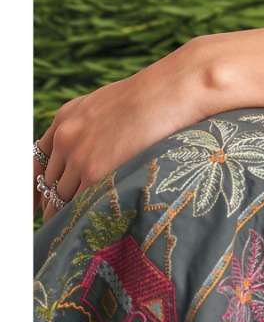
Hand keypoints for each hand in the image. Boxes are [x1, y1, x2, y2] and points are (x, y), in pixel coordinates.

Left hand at [33, 38, 212, 225]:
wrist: (168, 92)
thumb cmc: (149, 98)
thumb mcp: (105, 105)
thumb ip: (87, 127)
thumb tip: (85, 155)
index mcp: (65, 117)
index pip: (38, 161)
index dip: (42, 184)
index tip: (46, 200)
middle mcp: (65, 136)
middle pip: (47, 183)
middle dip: (56, 201)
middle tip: (67, 218)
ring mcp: (77, 156)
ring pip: (59, 198)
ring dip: (68, 213)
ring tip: (78, 229)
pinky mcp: (93, 173)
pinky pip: (77, 205)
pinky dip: (81, 216)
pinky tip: (92, 223)